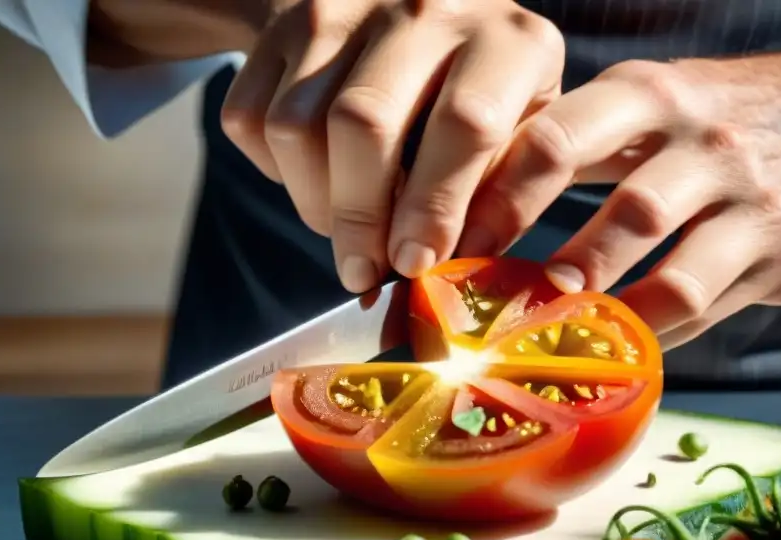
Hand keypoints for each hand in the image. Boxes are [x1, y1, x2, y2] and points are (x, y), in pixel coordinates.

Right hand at [220, 0, 564, 292]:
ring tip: (349, 223)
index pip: (464, 123)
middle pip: (363, 122)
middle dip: (359, 218)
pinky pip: (250, 118)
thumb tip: (457, 263)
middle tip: (363, 271)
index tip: (413, 264)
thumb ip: (512, 198)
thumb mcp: (530, 140)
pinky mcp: (282, 21)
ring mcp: (348, 6)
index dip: (433, 208)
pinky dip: (277, 170)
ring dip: (314, 201)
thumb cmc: (490, 98)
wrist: (428, 19)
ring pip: (295, 125)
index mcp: (510, 42)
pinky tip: (321, 173)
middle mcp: (429, 5)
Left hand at [457, 51, 780, 349]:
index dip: (499, 204)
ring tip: (563, 336)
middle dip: (560, 271)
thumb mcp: (644, 103)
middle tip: (505, 313)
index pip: (558, 141)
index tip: (458, 252)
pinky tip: (622, 343)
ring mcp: (753, 201)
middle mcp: (707, 142)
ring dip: (613, 316)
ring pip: (675, 278)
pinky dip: (655, 334)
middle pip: (626, 214)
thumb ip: (566, 142)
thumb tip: (467, 199)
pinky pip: (707, 310)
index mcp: (651, 95)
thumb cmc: (711, 119)